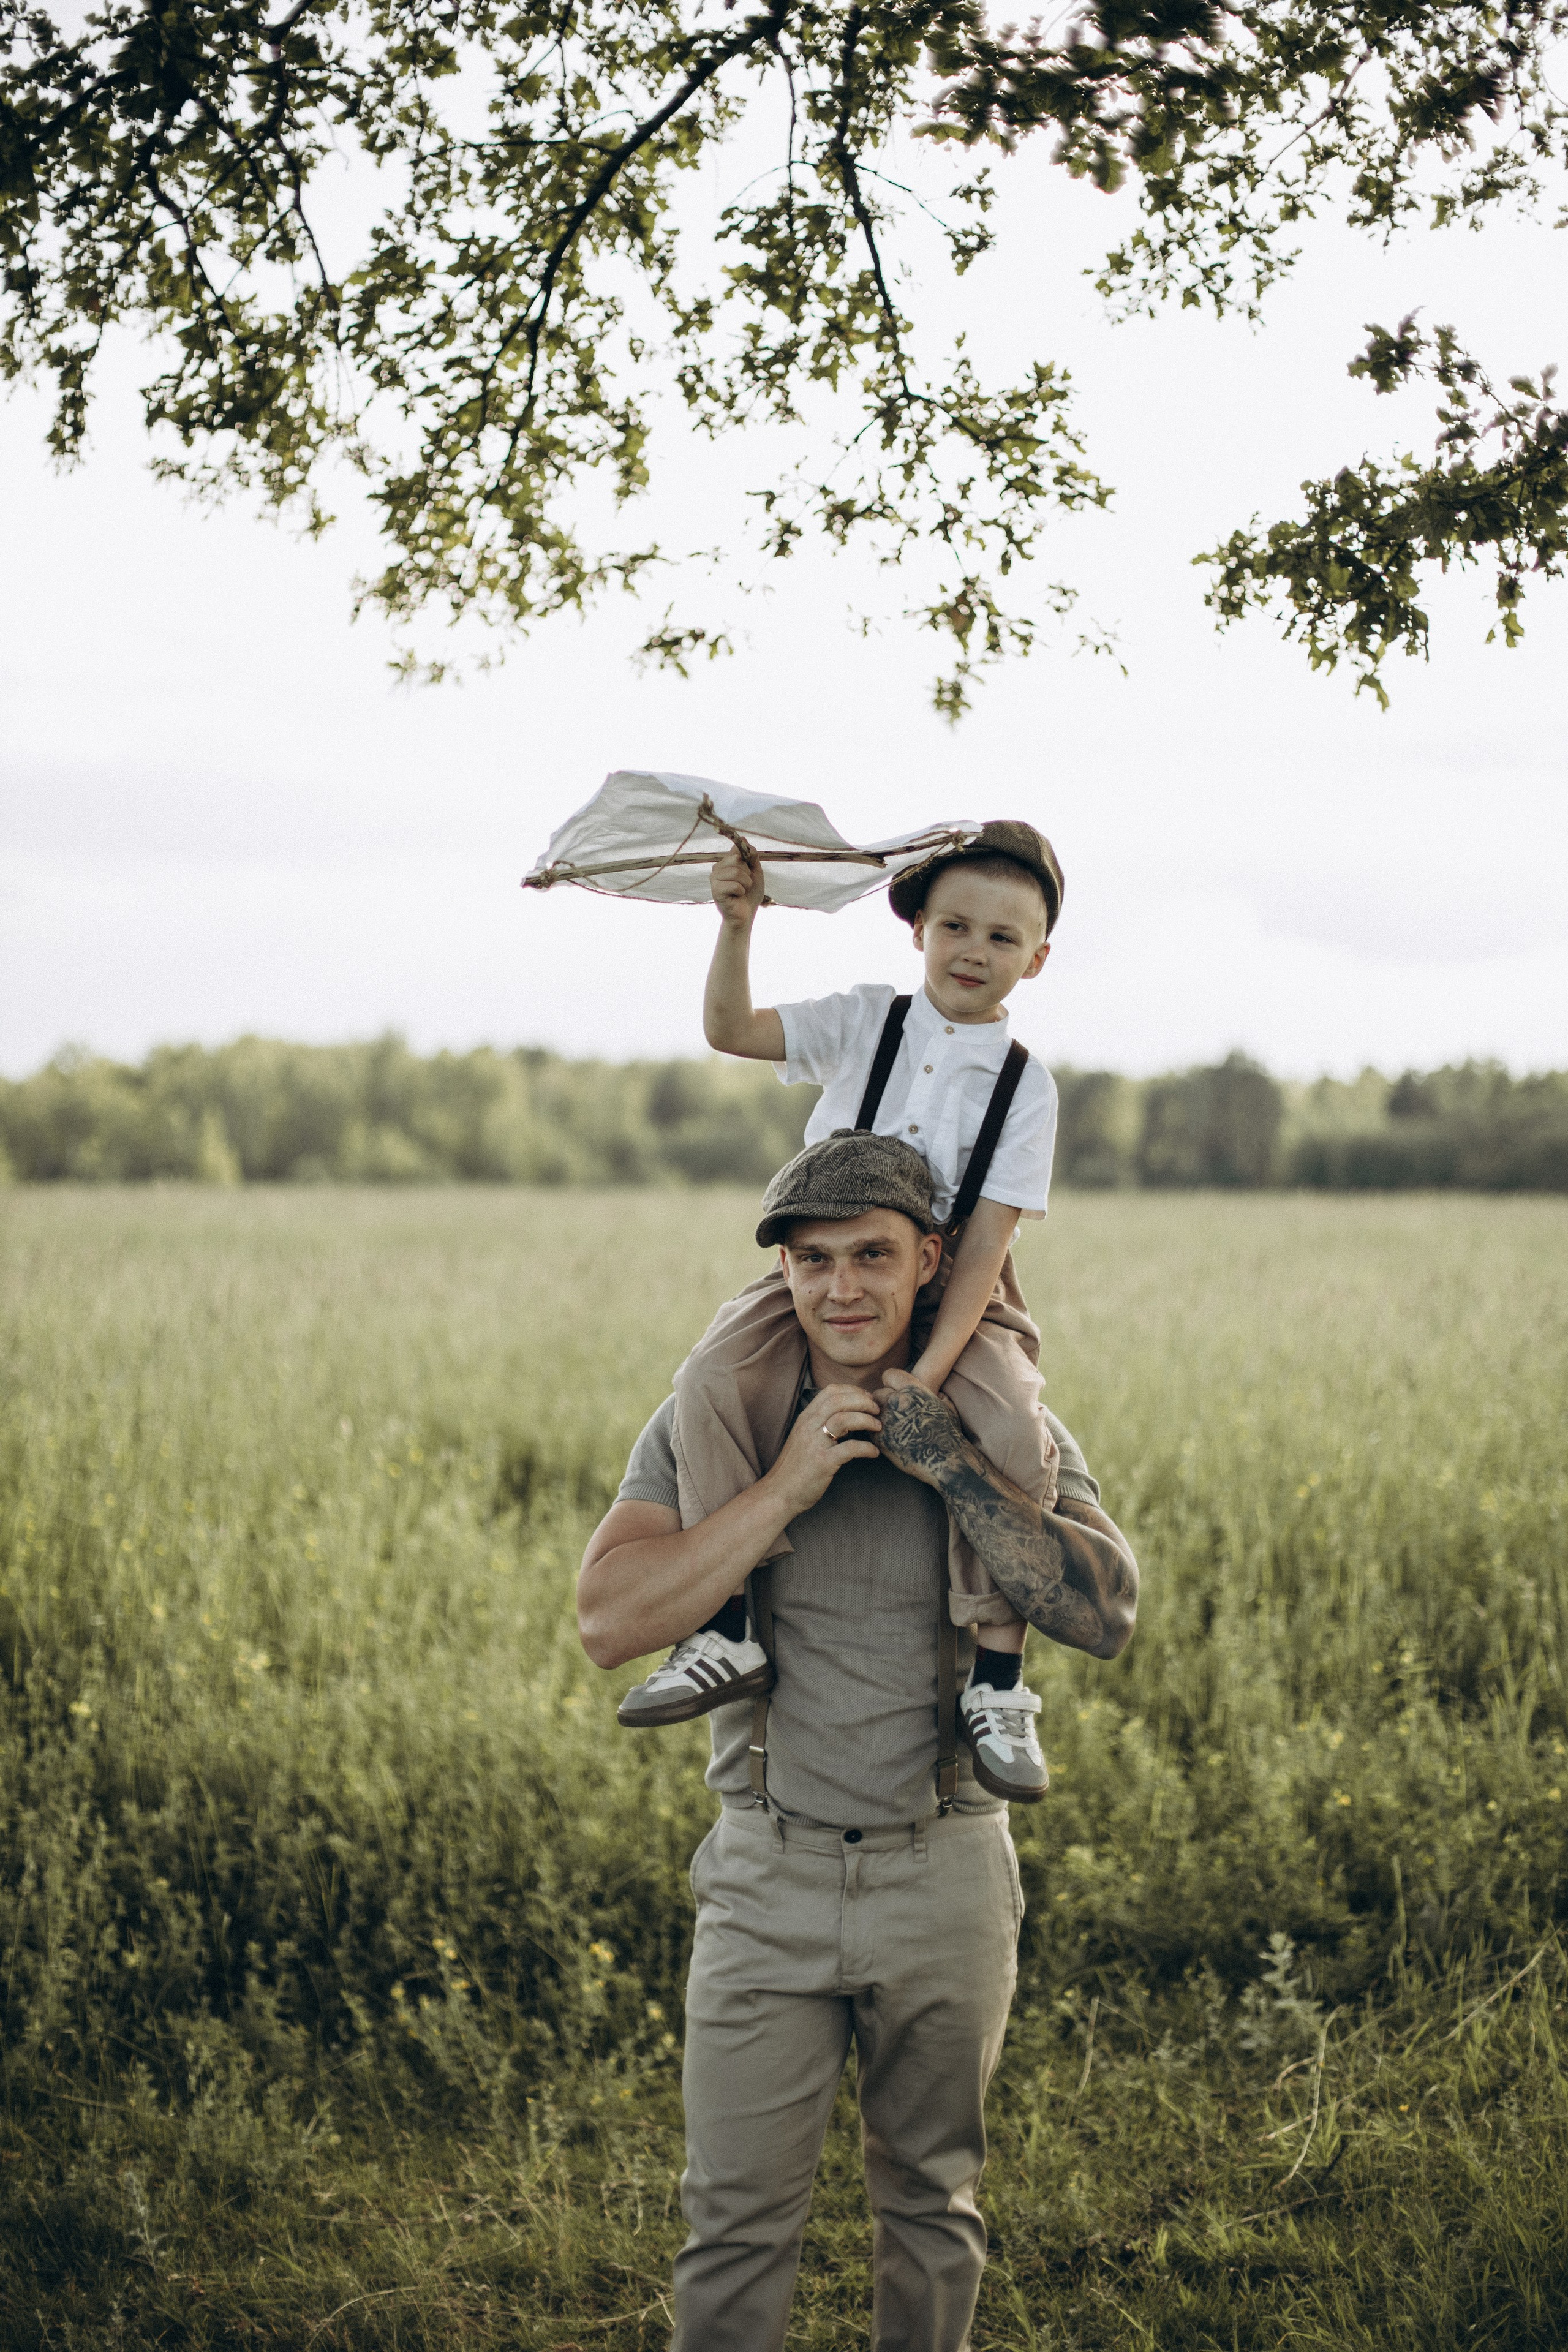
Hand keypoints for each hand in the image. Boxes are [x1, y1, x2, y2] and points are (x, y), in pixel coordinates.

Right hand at [711, 841, 764, 924]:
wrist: (746, 914)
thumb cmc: (750, 894)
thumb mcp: (755, 871)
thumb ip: (751, 856)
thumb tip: (743, 838)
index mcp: (726, 862)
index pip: (738, 849)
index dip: (749, 860)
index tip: (750, 870)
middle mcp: (717, 868)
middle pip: (737, 860)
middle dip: (748, 874)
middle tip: (746, 885)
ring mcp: (714, 879)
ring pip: (737, 872)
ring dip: (746, 884)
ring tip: (742, 891)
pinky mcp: (715, 890)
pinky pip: (734, 885)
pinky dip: (741, 892)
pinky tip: (736, 897)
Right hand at [767, 1383, 881, 1514]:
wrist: (779, 1493)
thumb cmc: (794, 1468)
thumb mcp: (803, 1438)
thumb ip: (819, 1424)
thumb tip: (846, 1416)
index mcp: (805, 1419)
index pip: (830, 1391)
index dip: (853, 1390)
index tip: (867, 1398)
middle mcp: (808, 1427)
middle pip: (839, 1400)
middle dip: (863, 1401)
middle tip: (877, 1410)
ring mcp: (815, 1444)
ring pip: (844, 1419)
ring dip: (866, 1420)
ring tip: (878, 1427)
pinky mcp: (823, 1462)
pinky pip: (850, 1448)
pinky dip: (866, 1448)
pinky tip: (873, 1452)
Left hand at [873, 1373, 964, 1489]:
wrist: (945, 1460)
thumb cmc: (948, 1433)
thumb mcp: (946, 1406)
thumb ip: (933, 1394)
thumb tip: (931, 1391)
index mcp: (913, 1389)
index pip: (889, 1375)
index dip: (892, 1384)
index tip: (896, 1393)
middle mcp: (898, 1401)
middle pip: (878, 1393)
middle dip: (884, 1402)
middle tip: (895, 1414)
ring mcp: (887, 1419)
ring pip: (872, 1412)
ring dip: (879, 1417)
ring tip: (894, 1427)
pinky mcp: (880, 1437)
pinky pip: (870, 1428)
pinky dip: (878, 1432)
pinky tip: (892, 1438)